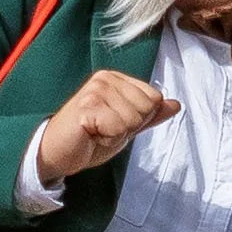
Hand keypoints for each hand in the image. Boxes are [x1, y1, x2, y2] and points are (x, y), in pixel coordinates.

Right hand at [35, 68, 179, 183]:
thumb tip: (176, 104)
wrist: (56, 153)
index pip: (154, 98)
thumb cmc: (88, 139)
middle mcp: (105, 78)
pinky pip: (118, 128)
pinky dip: (107, 140)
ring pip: (133, 119)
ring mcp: (95, 90)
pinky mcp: (87, 106)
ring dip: (116, 135)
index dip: (139, 119)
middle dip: (129, 128)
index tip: (114, 124)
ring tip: (96, 133)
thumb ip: (149, 115)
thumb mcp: (125, 126)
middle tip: (103, 130)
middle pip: (146, 108)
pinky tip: (90, 136)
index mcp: (116, 78)